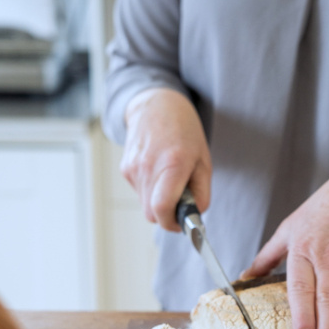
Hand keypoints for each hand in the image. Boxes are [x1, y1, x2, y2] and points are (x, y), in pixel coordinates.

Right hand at [121, 88, 211, 229]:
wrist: (156, 105)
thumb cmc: (184, 131)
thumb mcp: (204, 161)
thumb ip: (201, 192)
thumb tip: (194, 215)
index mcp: (172, 164)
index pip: (162, 209)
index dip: (172, 223)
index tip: (182, 223)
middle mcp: (148, 168)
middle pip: (152, 213)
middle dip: (167, 215)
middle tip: (180, 202)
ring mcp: (133, 168)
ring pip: (145, 205)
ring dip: (159, 202)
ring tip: (170, 179)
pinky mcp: (125, 169)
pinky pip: (140, 192)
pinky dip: (151, 190)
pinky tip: (158, 171)